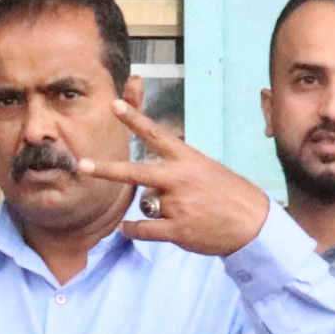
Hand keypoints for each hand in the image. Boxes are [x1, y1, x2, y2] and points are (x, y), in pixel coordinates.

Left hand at [75, 100, 279, 257]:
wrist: (253, 222)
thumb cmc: (229, 193)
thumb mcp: (206, 168)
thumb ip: (178, 167)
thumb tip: (151, 175)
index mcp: (187, 159)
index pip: (155, 134)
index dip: (133, 118)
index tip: (114, 104)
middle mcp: (179, 179)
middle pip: (135, 172)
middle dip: (106, 169)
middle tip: (81, 165)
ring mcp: (178, 205)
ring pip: (143, 204)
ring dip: (151, 208)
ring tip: (178, 211)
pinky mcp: (178, 229)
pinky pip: (143, 229)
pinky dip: (133, 229)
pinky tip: (128, 228)